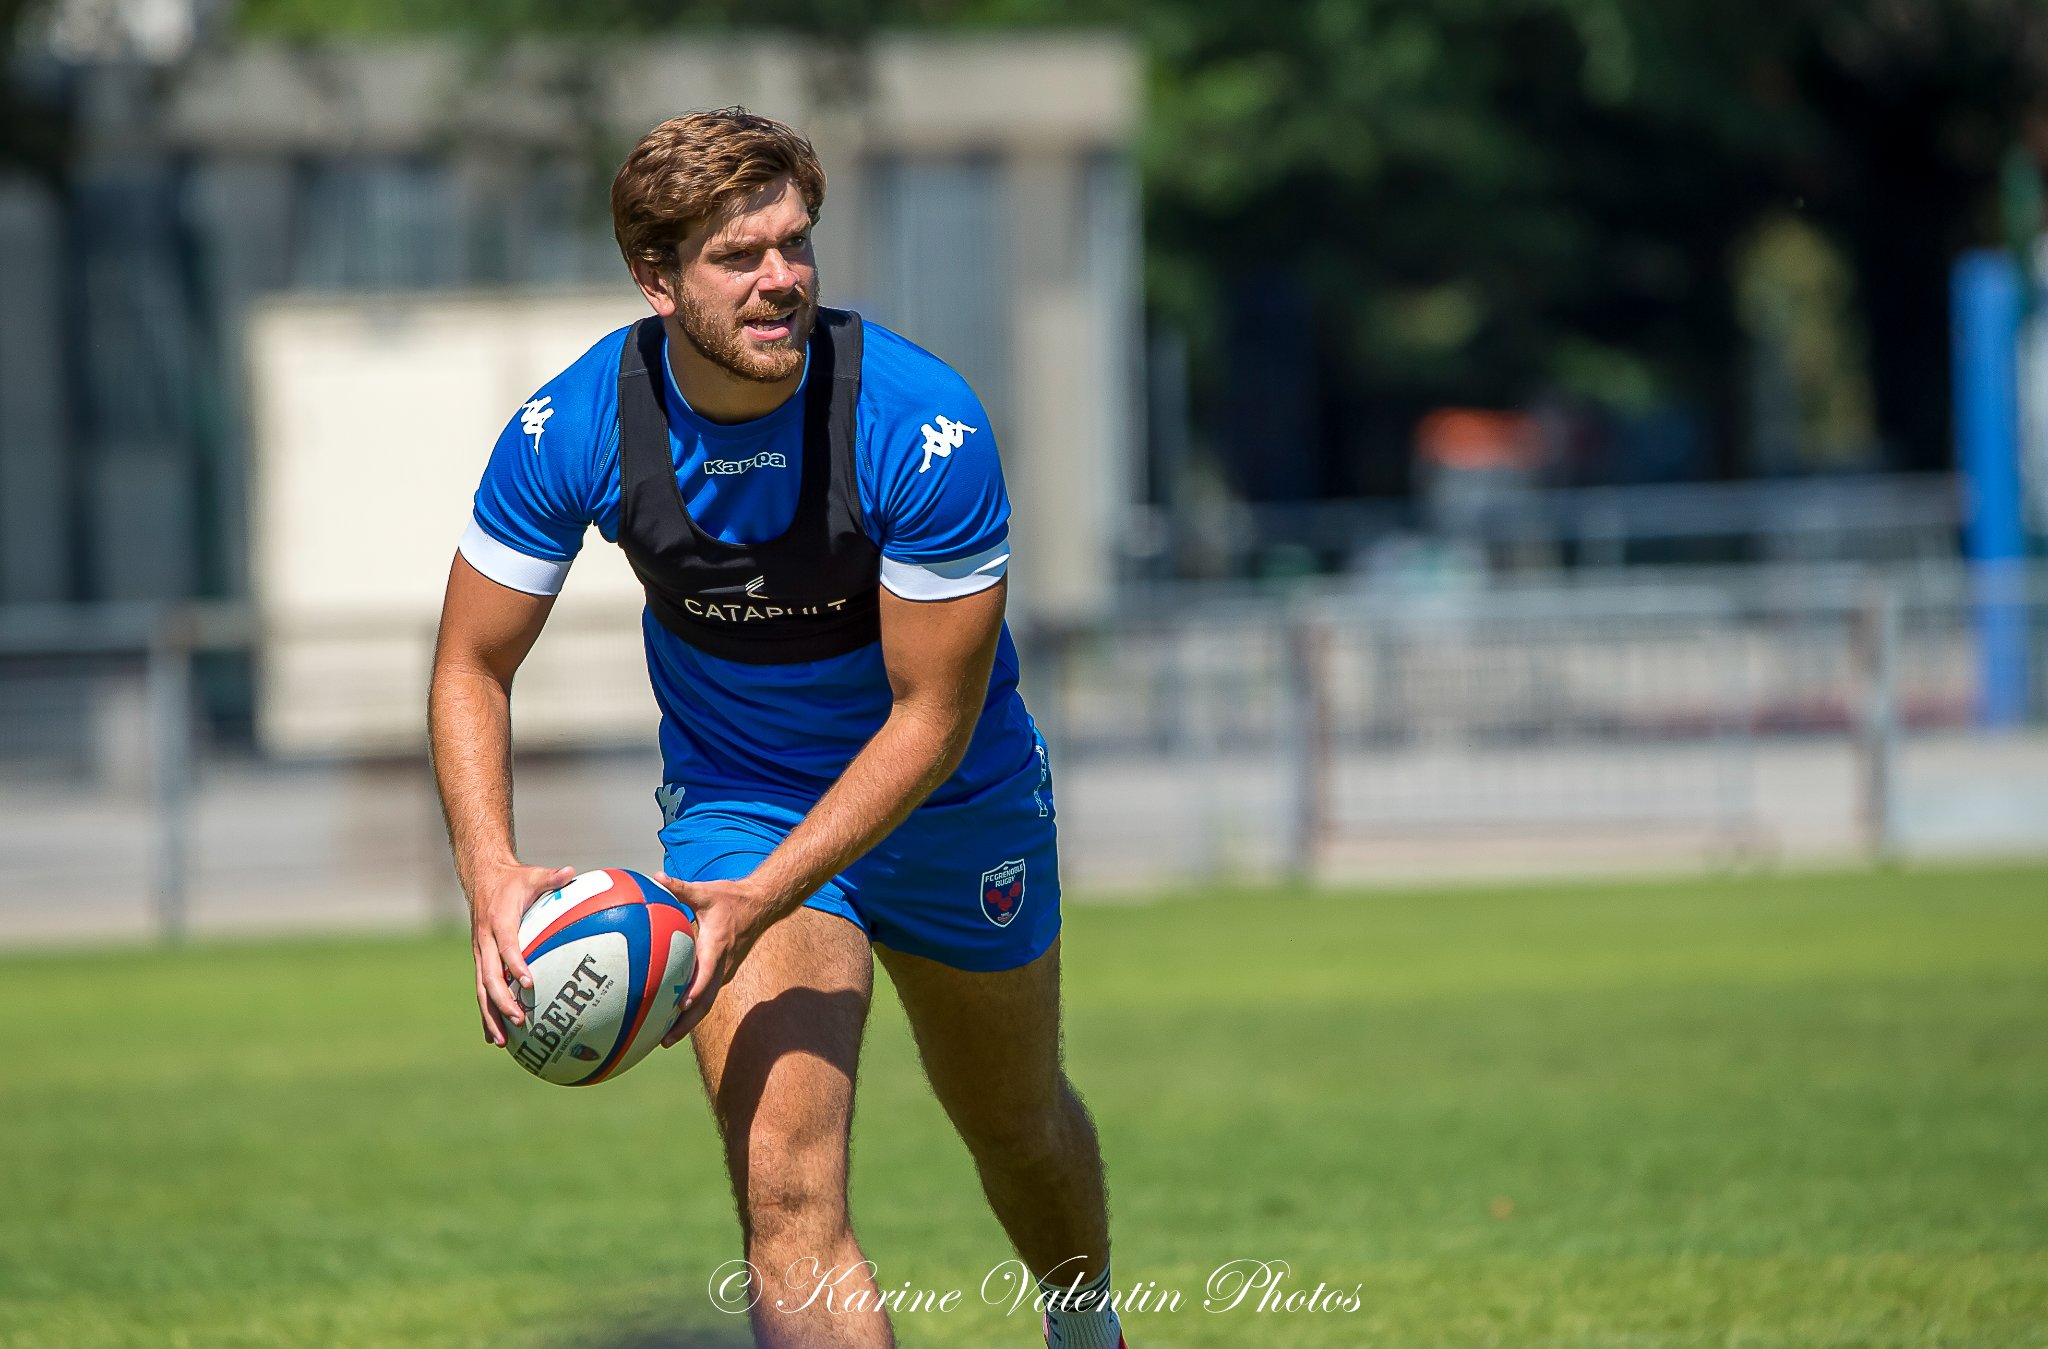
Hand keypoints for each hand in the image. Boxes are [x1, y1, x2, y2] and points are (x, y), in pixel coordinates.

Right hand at [467, 860, 577, 1046]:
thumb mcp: (532, 875)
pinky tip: (494, 1036)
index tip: (529, 983)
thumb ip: (552, 877)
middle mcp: (484, 942)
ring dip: (491, 1016)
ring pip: (481, 990)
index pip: (506, 947)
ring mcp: (480, 954)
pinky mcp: (480, 961)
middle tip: (519, 1021)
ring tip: (502, 1042)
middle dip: (502, 1002)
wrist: (481, 878)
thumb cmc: (513, 880)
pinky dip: (487, 1013)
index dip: (515, 965)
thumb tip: (573, 871)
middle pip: (489, 977)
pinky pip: (481, 991)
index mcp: (498, 922)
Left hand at [654, 873, 783, 1045]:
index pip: (706, 975)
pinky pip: (707, 996)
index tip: (679, 1006)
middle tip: (663, 1040)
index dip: (694, 992)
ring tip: (664, 1038)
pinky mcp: (723, 973)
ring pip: (706, 1004)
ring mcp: (724, 973)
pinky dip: (693, 1010)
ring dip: (688, 1022)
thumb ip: (680, 888)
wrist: (761, 906)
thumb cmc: (732, 898)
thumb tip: (657, 877)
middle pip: (705, 1003)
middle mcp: (722, 967)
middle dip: (685, 1024)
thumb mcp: (706, 891)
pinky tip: (673, 1017)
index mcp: (717, 948)